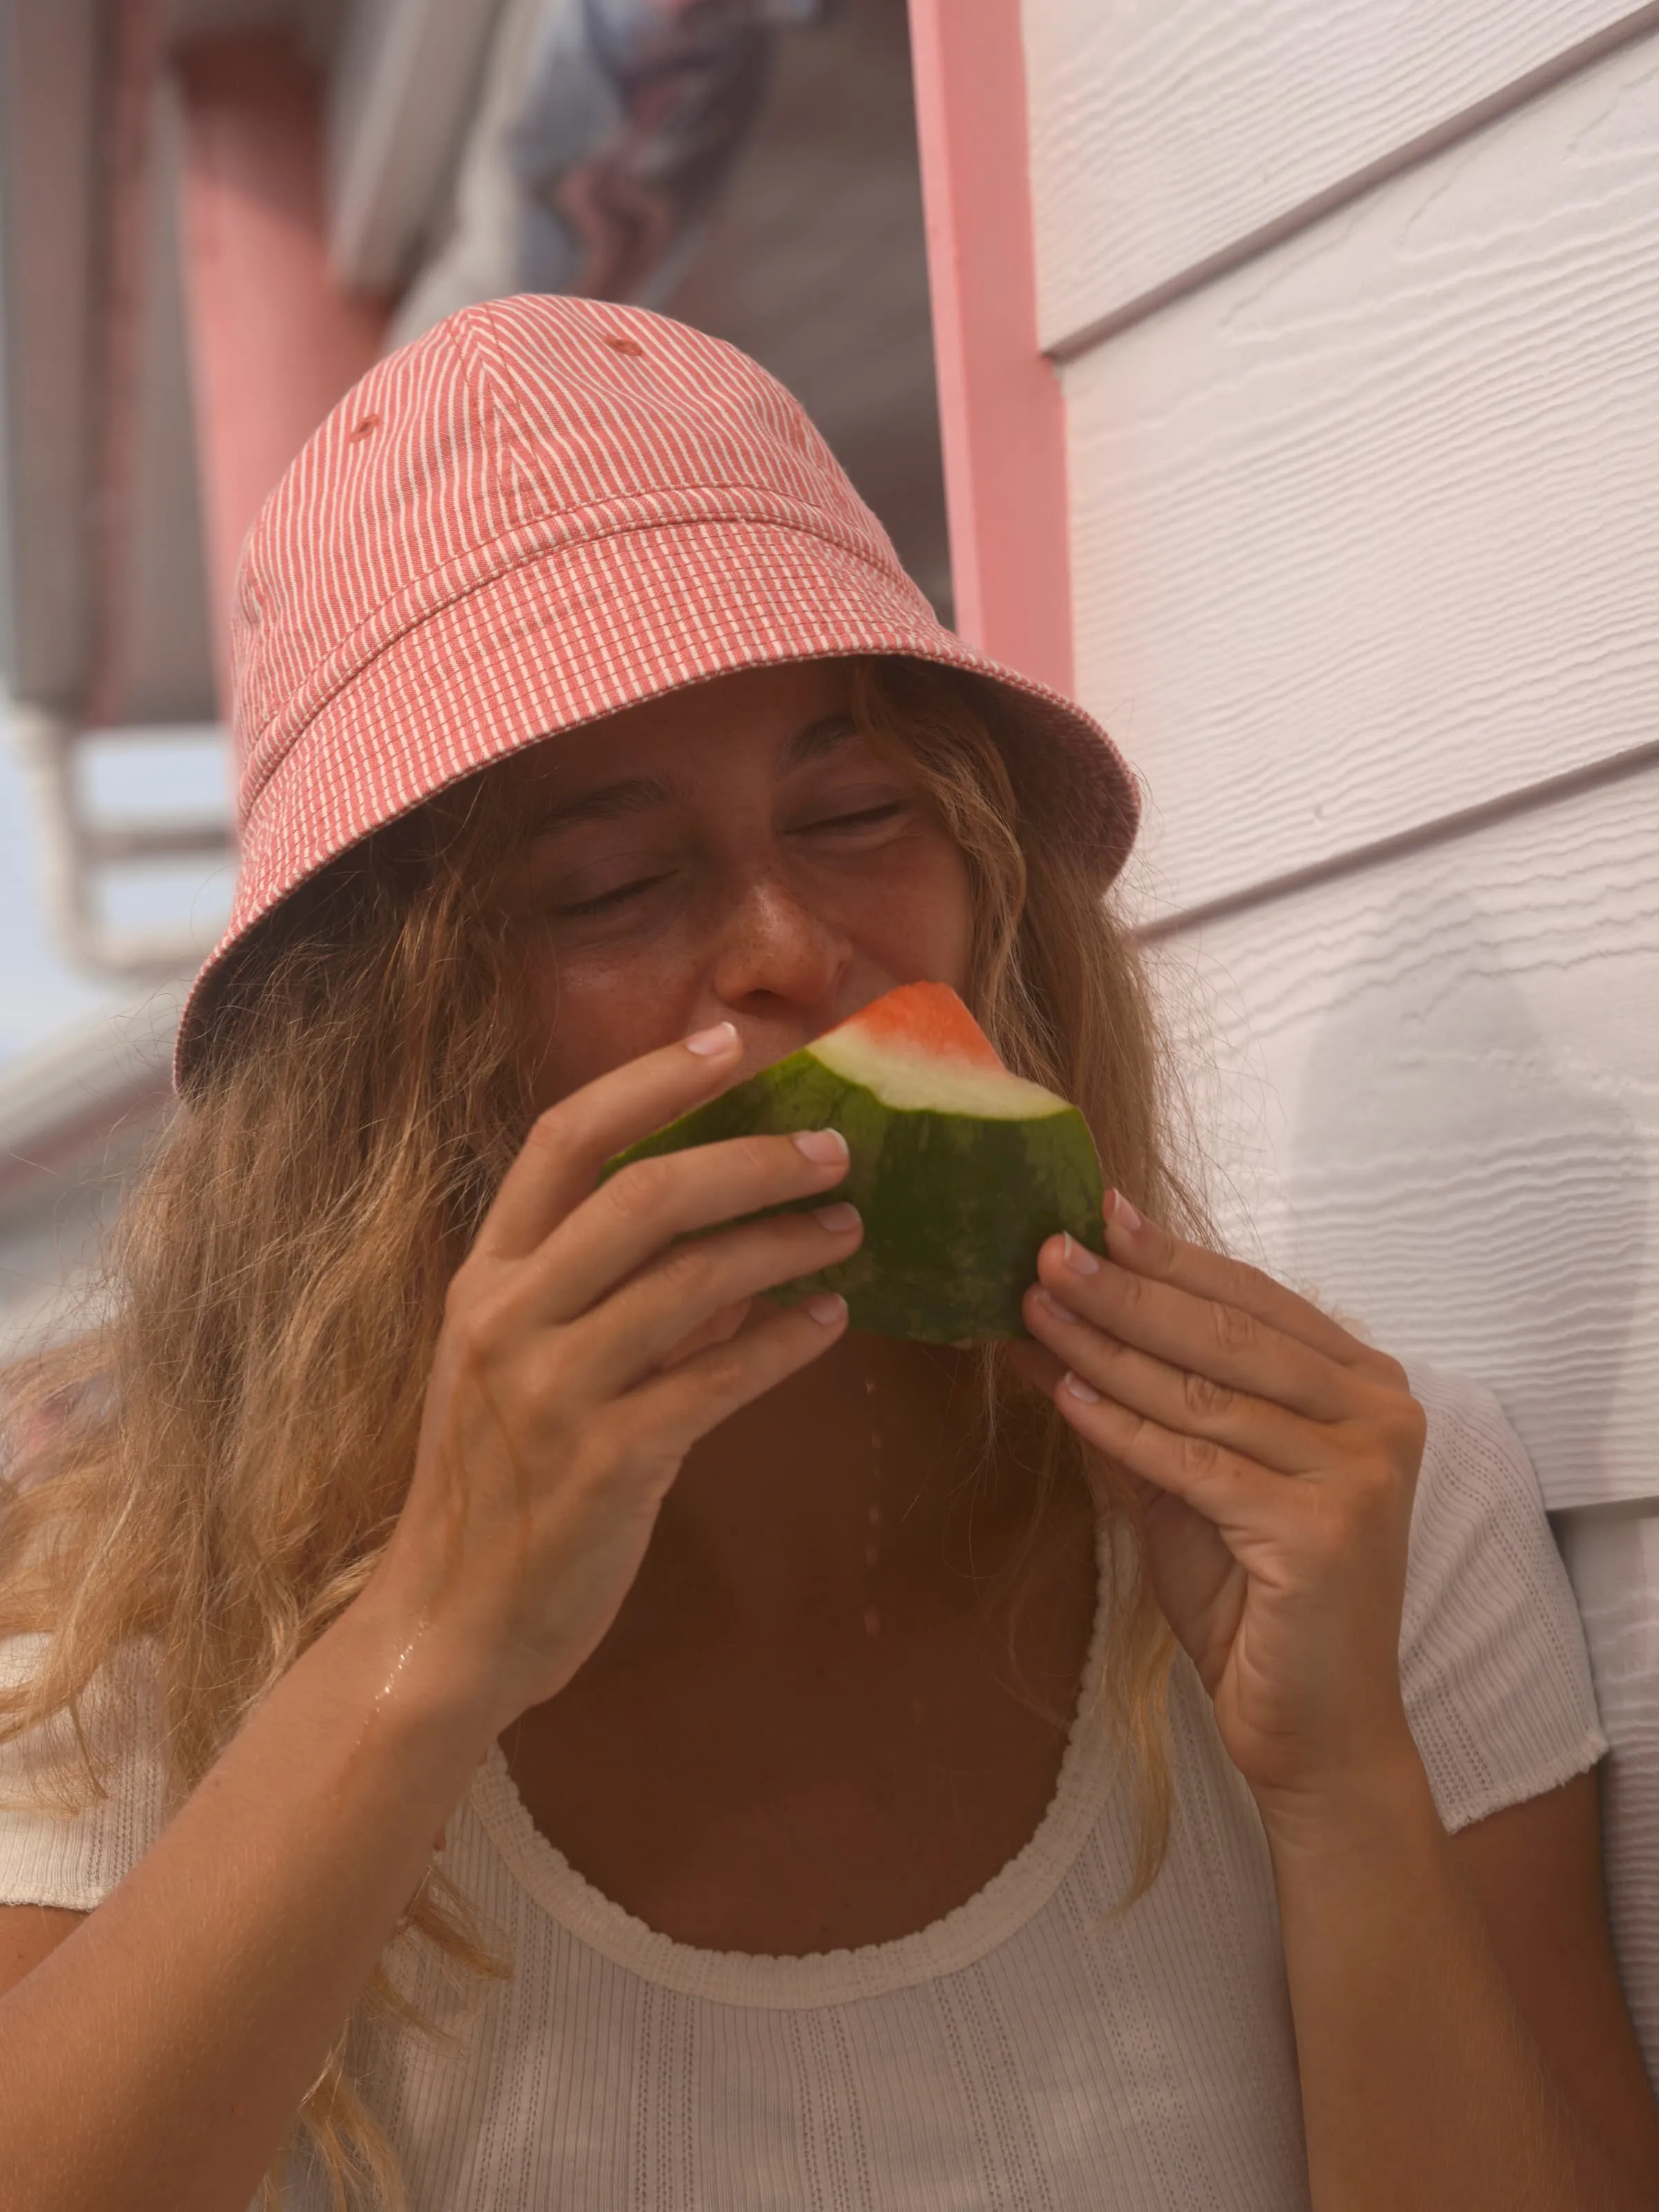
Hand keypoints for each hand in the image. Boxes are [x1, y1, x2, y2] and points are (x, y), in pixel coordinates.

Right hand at [365, 1022, 862, 1734]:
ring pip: (691, 1280)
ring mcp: (553, 1389)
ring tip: (850, 1229)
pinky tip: (831, 1322)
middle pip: (643, 1192)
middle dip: (751, 1156)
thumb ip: (613, 1304)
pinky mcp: (607, 1463)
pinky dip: (785, 1342)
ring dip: (785, 1243)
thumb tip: (730, 1253)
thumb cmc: (495, 1492)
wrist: (446, 1629)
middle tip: (834, 1148)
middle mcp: (508, 1317)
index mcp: (484, 1279)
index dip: (651, 1080)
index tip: (730, 1042)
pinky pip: (719, 1379)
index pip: (563, 1139)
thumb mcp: (526, 1375)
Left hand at [1011, 1193, 1427, 1824]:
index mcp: (1366, 1388)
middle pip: (1228, 1335)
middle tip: (1046, 1250)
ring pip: (1205, 1394)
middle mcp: (1382, 1417)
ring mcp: (1362, 1473)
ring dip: (1107, 1347)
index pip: (1255, 1299)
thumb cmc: (1256, 1603)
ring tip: (1033, 1310)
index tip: (1093, 1212)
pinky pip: (1196, 1463)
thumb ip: (1138, 1402)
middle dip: (1127, 1289)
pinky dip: (1122, 1427)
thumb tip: (1046, 1323)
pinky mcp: (1323, 1531)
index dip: (1171, 1256)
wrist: (1313, 1731)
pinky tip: (1065, 1392)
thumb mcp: (1189, 1484)